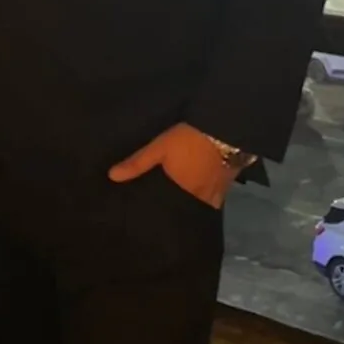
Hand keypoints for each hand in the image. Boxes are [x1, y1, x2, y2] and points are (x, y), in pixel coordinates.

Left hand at [108, 122, 235, 209]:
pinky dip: (212, 193)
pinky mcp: (231, 178)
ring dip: (198, 202)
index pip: (175, 211)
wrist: (225, 125)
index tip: (158, 218)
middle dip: (183, 209)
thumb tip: (112, 177)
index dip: (168, 214)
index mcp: (186, 191)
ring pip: (207, 202)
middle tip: (171, 208)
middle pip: (192, 209)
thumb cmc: (189, 139)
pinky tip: (206, 187)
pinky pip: (219, 192)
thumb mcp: (159, 148)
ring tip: (187, 200)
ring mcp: (220, 189)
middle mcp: (204, 196)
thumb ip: (137, 163)